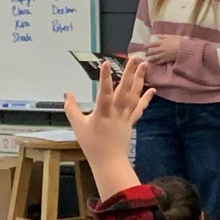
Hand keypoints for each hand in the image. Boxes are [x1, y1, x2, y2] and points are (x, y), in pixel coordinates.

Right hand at [64, 58, 154, 198]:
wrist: (109, 161)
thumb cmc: (92, 145)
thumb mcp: (77, 126)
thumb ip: (71, 109)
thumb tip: (67, 93)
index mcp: (102, 113)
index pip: (103, 92)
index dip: (105, 78)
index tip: (107, 63)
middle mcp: (116, 112)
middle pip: (124, 89)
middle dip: (130, 73)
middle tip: (135, 58)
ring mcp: (126, 116)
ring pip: (134, 95)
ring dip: (140, 79)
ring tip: (144, 65)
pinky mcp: (131, 121)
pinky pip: (140, 108)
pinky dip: (146, 98)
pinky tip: (152, 89)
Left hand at [144, 35, 182, 64]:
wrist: (183, 49)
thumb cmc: (179, 41)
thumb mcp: (172, 36)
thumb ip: (165, 36)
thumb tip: (159, 35)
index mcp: (162, 42)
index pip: (152, 44)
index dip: (148, 45)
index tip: (144, 47)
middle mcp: (161, 48)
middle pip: (152, 51)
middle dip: (148, 53)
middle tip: (145, 54)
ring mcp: (163, 54)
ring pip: (155, 57)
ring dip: (151, 58)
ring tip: (149, 60)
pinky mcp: (166, 59)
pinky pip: (160, 61)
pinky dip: (156, 62)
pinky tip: (154, 63)